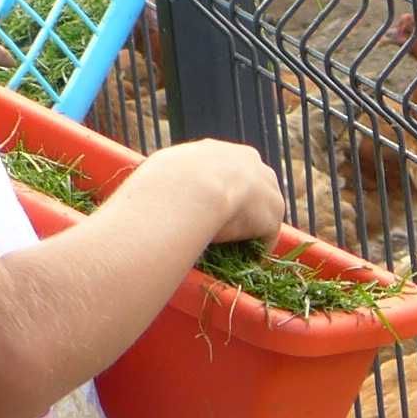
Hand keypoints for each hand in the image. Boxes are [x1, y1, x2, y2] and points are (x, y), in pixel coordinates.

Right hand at [135, 139, 284, 245]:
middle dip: (239, 210)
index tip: (205, 215)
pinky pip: (265, 236)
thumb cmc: (164, 182)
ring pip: (260, 213)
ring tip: (232, 256)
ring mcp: (266, 185)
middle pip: (250, 189)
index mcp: (218, 151)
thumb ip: (165, 184)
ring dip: (249, 232)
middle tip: (222, 236)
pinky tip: (241, 266)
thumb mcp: (159, 174)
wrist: (187, 189)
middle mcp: (249, 161)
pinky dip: (254, 252)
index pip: (224, 173)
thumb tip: (142, 197)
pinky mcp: (273, 212)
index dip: (215, 196)